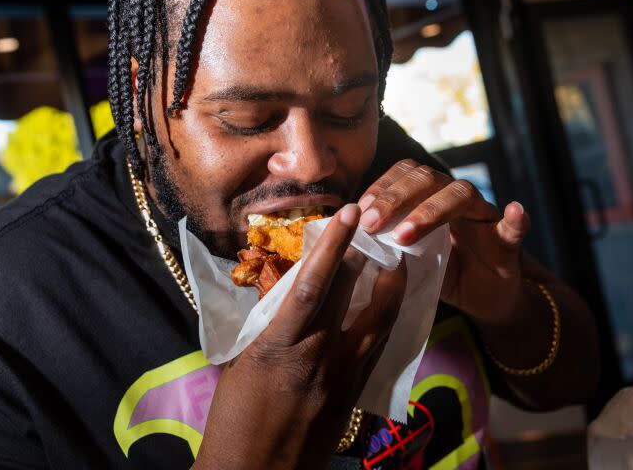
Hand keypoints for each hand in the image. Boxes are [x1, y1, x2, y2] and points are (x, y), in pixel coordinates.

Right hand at [195, 205, 406, 469]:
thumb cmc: (233, 419)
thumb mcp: (242, 363)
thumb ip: (267, 325)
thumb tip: (283, 290)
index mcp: (278, 346)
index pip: (311, 284)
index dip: (332, 245)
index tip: (347, 214)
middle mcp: (315, 357)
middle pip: (348, 296)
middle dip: (365, 256)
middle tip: (379, 226)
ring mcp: (339, 378)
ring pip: (375, 323)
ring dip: (390, 289)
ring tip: (399, 263)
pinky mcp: (352, 397)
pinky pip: (374, 351)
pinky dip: (384, 323)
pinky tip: (389, 307)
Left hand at [358, 159, 529, 325]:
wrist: (483, 297)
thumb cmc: (441, 270)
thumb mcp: (408, 256)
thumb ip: (385, 240)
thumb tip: (345, 232)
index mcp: (429, 196)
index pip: (405, 174)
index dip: (382, 187)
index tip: (359, 211)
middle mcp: (456, 198)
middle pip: (429, 179)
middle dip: (396, 198)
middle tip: (371, 223)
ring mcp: (483, 217)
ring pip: (462, 195)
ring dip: (432, 210)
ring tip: (406, 233)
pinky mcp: (507, 243)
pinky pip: (514, 227)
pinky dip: (516, 219)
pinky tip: (514, 211)